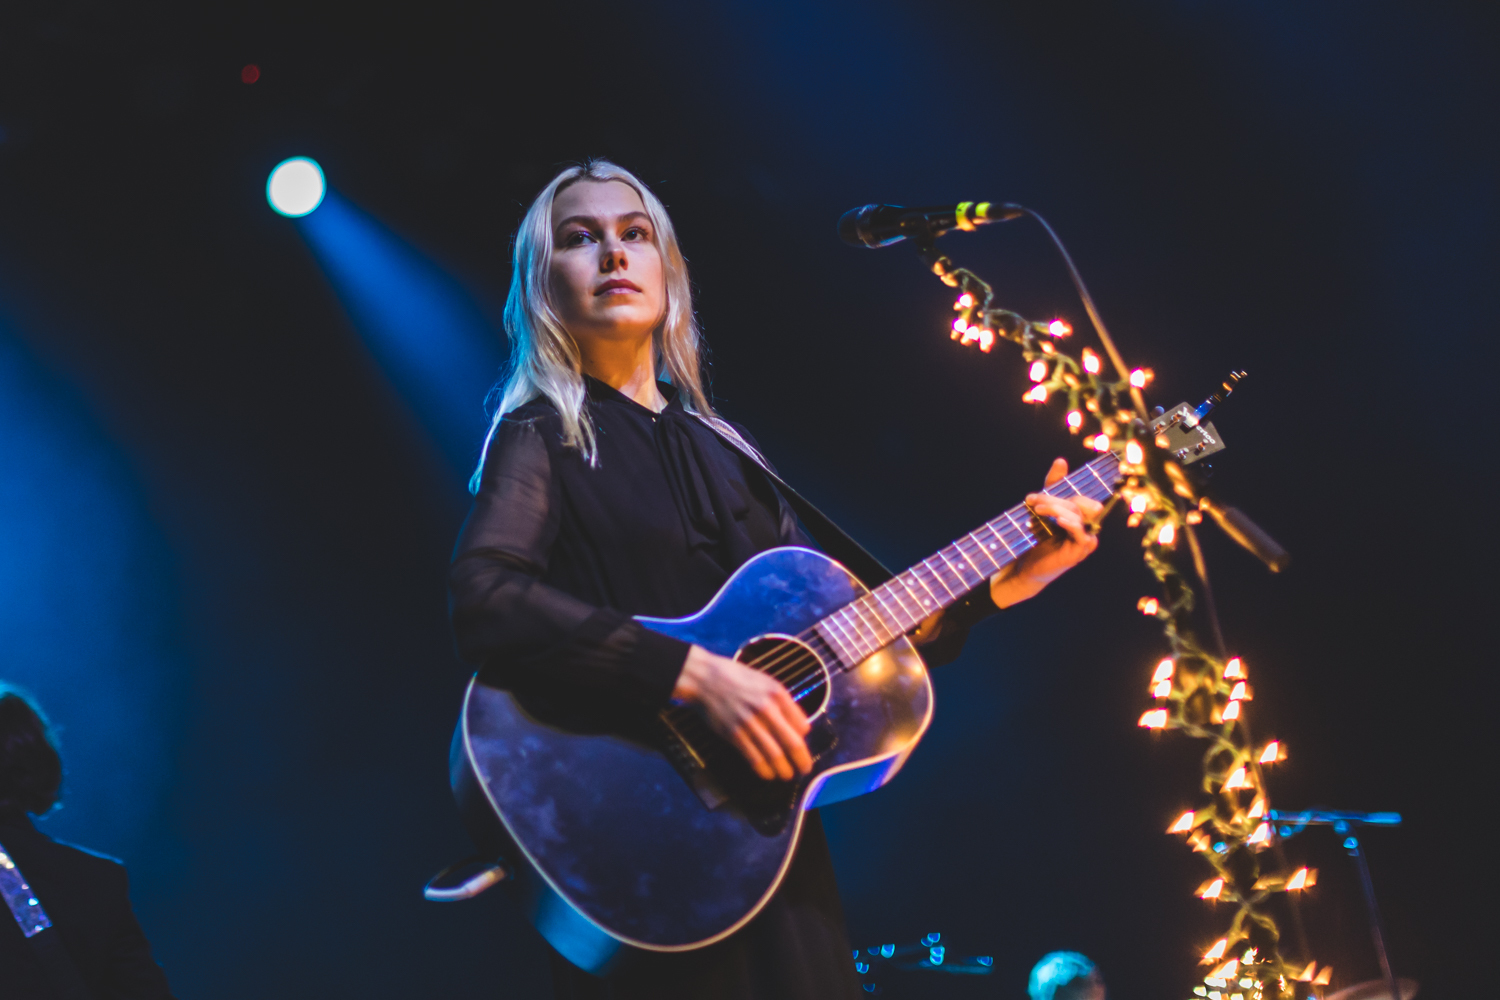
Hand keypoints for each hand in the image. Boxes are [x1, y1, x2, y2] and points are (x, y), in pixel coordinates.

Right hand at [672, 646, 812, 780]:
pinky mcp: (734, 735)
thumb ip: (783, 703)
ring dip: (784, 770)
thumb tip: (800, 727)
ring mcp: (750, 723)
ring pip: (774, 755)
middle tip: (804, 769)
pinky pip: (754, 758)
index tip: (803, 747)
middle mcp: (767, 709)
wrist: (706, 679)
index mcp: (778, 694)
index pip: (802, 725)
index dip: (805, 739)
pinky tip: (768, 774)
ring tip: (787, 775)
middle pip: (792, 743)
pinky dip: (764, 770)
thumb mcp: (766, 682)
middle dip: (802, 761)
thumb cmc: (737, 679)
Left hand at [990, 458, 1103, 608]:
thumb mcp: (1043, 509)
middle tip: (1031, 502)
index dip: (1056, 493)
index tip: (1031, 497)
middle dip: (1052, 500)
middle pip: (1075, 504)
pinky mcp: (1080, 551)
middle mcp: (1086, 526)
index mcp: (1080, 516)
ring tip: (1037, 511)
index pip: (1076, 497)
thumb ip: (1053, 486)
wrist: (1027, 566)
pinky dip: (1071, 525)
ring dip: (1055, 509)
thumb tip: (1061, 460)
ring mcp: (1085, 539)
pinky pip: (1082, 534)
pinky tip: (1059, 521)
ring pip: (1076, 515)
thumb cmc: (1037, 537)